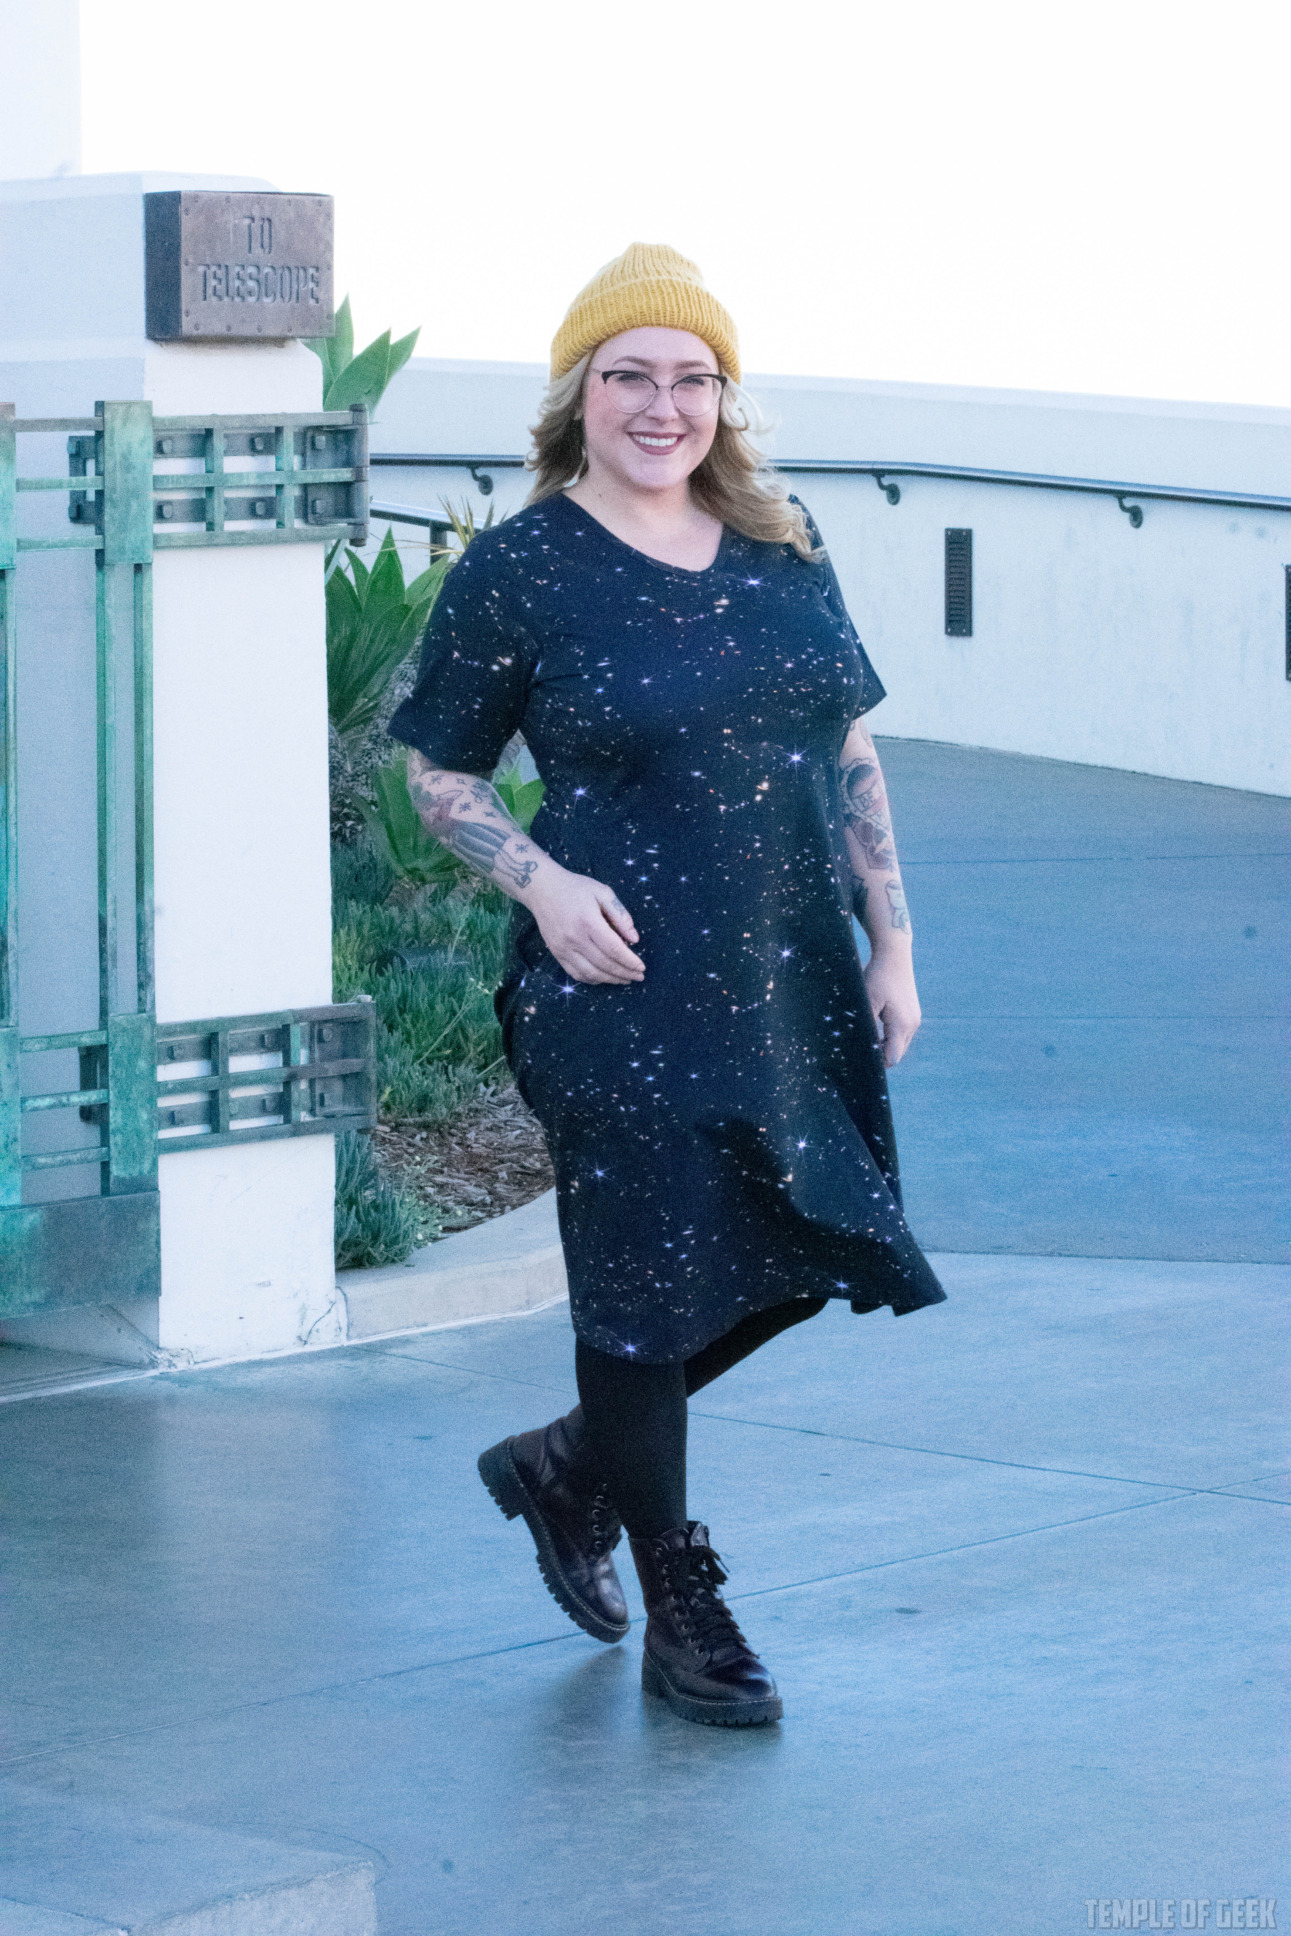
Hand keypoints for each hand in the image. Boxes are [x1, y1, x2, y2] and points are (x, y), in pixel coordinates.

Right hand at [524, 867, 644, 984]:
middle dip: (624, 973)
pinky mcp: (556, 953)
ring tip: (625, 980)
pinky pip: (576, 973)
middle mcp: (574, 938)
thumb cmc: (575, 888)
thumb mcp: (603, 892)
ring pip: (590, 973)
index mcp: (588, 921)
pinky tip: (604, 978)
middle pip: (604, 964)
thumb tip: (635, 939)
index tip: (642, 967)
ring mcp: (562, 948)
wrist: (542, 889)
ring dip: (610, 980)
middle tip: (639, 977)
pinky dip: (592, 980)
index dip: (629, 961)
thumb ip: (620, 915)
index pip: (613, 948)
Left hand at [863, 947, 920, 1066]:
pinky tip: (876, 1029)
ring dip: (885, 1045)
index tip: (861, 1060)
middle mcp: (912, 1024)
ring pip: (900, 1043)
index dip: (878, 1063)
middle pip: (897, 1053)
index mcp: (902, 1025)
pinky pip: (902, 1033)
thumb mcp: (867, 1002)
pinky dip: (890, 1036)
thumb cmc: (877, 976)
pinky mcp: (912, 1012)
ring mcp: (914, 1018)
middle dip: (881, 1056)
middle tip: (860, 1051)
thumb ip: (866, 1025)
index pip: (892, 1057)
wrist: (894, 955)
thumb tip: (862, 1045)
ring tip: (866, 1039)